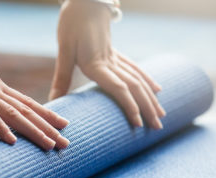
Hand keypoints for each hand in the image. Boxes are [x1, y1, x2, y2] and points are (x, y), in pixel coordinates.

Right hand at [0, 31, 69, 150]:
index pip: (26, 103)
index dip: (45, 115)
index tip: (62, 125)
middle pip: (26, 111)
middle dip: (47, 128)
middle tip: (65, 144)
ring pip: (13, 114)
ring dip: (33, 130)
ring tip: (50, 144)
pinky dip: (1, 127)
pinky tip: (12, 140)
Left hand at [49, 0, 165, 128]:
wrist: (85, 2)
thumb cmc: (72, 25)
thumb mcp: (64, 50)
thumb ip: (62, 77)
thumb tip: (53, 101)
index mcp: (97, 64)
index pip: (118, 88)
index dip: (129, 106)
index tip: (138, 124)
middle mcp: (111, 62)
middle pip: (134, 87)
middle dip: (147, 108)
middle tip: (158, 128)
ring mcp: (116, 57)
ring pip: (139, 79)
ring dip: (151, 98)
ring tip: (162, 115)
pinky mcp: (116, 53)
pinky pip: (136, 69)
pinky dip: (148, 80)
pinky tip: (157, 89)